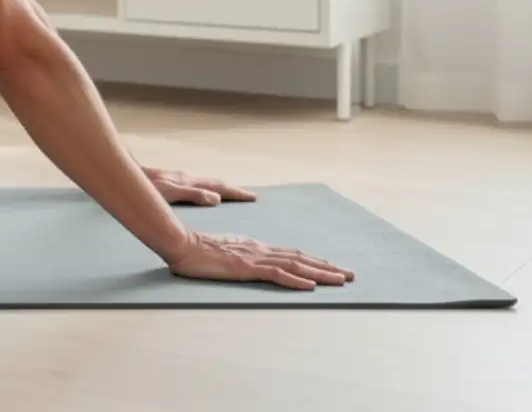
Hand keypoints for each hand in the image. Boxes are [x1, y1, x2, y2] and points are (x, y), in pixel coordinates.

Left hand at [143, 166, 256, 205]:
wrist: (124, 172)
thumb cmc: (143, 185)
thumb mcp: (168, 192)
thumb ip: (192, 194)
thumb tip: (217, 198)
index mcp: (188, 182)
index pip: (218, 187)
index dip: (236, 193)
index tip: (253, 197)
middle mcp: (185, 179)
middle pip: (214, 183)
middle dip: (232, 190)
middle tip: (249, 196)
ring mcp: (177, 179)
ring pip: (204, 183)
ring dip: (219, 189)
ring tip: (230, 194)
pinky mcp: (168, 182)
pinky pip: (194, 185)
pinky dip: (205, 189)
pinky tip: (200, 194)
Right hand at [165, 231, 354, 290]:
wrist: (181, 243)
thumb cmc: (196, 249)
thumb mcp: (223, 250)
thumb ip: (240, 254)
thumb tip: (251, 261)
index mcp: (256, 247)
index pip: (292, 255)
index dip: (314, 262)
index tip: (332, 268)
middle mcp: (260, 250)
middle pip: (301, 259)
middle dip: (327, 267)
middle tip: (350, 275)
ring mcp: (254, 259)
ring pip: (295, 266)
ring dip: (320, 274)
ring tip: (341, 280)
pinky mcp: (246, 268)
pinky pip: (276, 275)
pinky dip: (295, 281)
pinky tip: (310, 287)